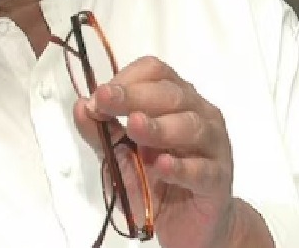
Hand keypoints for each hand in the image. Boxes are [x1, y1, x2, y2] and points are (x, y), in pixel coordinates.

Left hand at [72, 56, 271, 247]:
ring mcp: (213, 145)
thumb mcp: (118, 158)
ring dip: (159, 126)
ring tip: (134, 127)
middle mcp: (198, 114)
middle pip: (171, 94)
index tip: (99, 95)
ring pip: (191, 126)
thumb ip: (101, 133)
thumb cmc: (154, 183)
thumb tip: (81, 106)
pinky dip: (181, 166)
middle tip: (106, 101)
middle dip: (135, 96)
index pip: (155, 73)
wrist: (186, 225)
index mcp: (175, 100)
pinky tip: (162, 165)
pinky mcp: (218, 179)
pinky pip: (202, 169)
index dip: (127, 79)